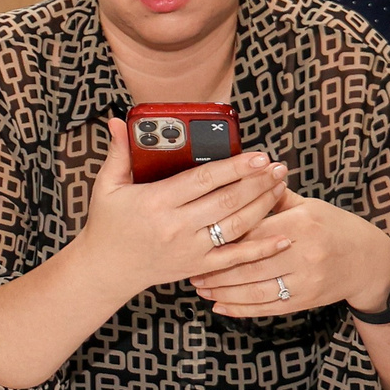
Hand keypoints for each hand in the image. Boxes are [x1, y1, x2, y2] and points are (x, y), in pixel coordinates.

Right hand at [75, 117, 288, 296]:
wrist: (106, 270)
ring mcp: (190, 249)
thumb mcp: (107, 186)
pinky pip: (235, 258)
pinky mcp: (198, 266)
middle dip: (257, 183)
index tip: (257, 155)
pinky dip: (262, 248)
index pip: (203, 180)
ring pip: (236, 226)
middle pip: (226, 201)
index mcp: (156, 201)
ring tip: (281, 186)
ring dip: (263, 206)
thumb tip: (118, 119)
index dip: (234, 167)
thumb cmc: (108, 224)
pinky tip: (283, 235)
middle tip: (278, 166)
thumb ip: (118, 152)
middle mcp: (177, 226)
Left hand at [193, 194, 389, 317]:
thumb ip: (275, 196)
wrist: (367, 261)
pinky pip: (268, 307)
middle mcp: (304, 254)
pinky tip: (221, 305)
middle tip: (191, 270)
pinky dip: (242, 309)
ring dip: (224, 292)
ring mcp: (305, 281)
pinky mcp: (306, 301)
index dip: (225, 238)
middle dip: (217, 270)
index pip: (255, 231)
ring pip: (256, 290)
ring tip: (200, 288)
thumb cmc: (334, 227)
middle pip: (251, 264)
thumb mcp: (309, 205)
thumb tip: (246, 174)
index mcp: (301, 224)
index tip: (201, 239)